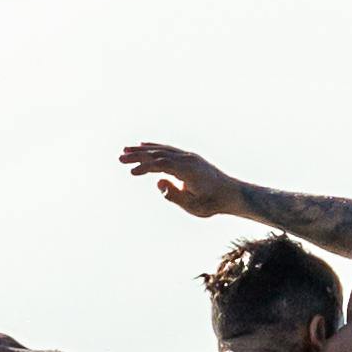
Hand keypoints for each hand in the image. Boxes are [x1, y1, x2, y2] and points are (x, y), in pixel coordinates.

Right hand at [120, 143, 246, 220]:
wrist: (231, 193)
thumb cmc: (212, 203)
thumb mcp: (193, 206)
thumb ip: (174, 195)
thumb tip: (159, 181)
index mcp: (188, 170)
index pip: (162, 165)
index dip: (145, 167)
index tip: (131, 172)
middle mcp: (188, 159)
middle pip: (159, 154)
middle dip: (138, 155)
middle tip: (120, 158)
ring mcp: (188, 156)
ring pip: (162, 150)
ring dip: (143, 150)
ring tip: (125, 150)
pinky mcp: (188, 158)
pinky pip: (168, 150)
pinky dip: (154, 147)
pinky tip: (143, 146)